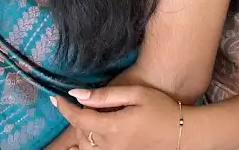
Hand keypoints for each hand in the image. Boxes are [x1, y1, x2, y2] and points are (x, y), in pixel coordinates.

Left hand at [51, 86, 182, 149]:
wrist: (182, 133)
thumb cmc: (162, 108)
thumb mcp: (135, 94)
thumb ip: (105, 95)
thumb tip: (78, 93)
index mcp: (114, 127)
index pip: (79, 119)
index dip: (64, 108)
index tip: (56, 98)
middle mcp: (111, 146)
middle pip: (81, 133)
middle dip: (76, 117)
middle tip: (81, 101)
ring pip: (86, 147)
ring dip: (82, 131)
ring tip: (88, 116)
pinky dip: (89, 143)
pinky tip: (94, 133)